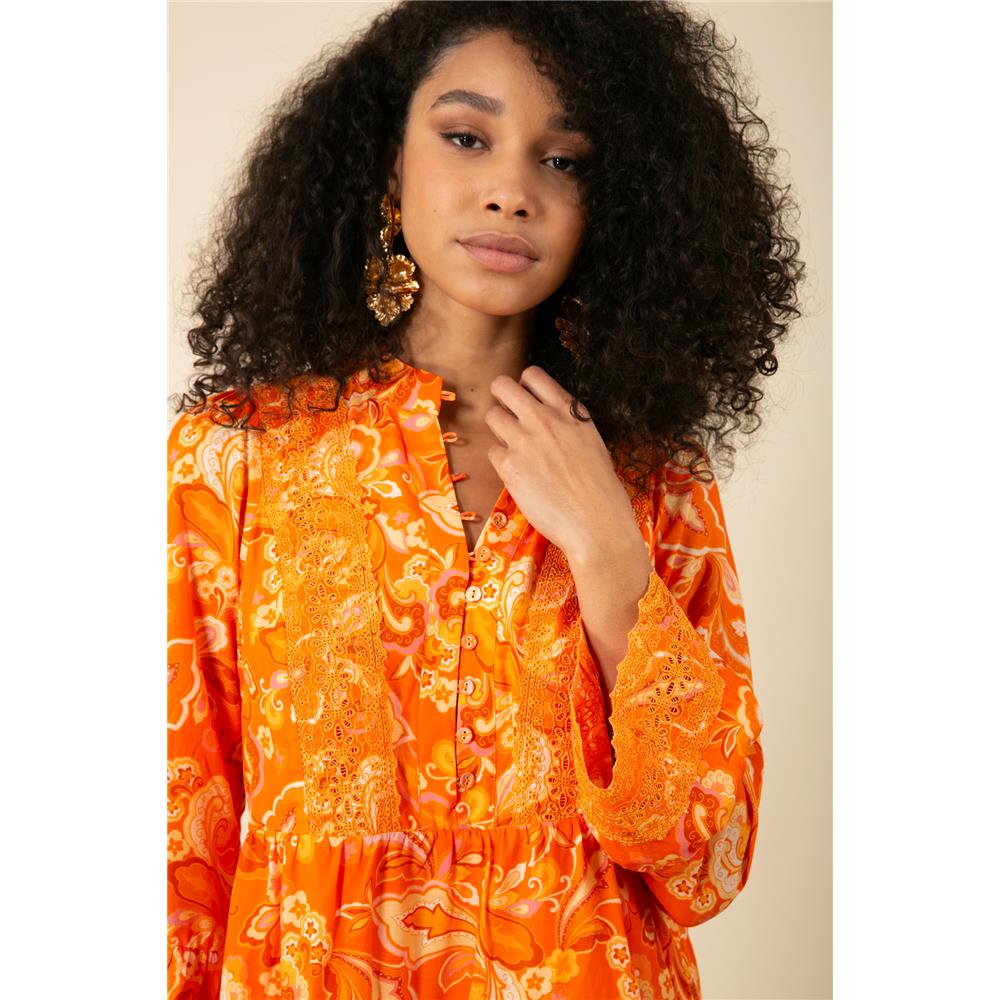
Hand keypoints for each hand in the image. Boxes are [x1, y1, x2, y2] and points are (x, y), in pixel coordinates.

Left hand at [484, 365, 644, 562]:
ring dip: (499, 429)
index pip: (533, 375)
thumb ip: (566, 424)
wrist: (597, 523)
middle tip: (508, 417)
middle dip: (501, 398)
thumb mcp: (591, 442)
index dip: (524, 388)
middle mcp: (545, 419)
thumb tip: (543, 418)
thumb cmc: (601, 489)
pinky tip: (520, 475)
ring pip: (492, 415)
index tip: (527, 402)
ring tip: (515, 448)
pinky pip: (492, 451)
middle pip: (502, 386)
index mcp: (570, 411)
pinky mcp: (509, 466)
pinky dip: (502, 462)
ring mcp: (524, 441)